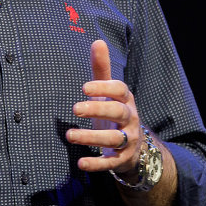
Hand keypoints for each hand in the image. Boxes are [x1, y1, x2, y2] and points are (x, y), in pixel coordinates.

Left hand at [67, 40, 141, 172]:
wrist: (135, 148)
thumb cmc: (115, 113)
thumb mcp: (109, 93)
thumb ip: (102, 70)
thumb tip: (97, 41)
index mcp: (126, 100)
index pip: (120, 90)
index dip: (104, 88)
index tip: (83, 88)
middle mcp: (130, 119)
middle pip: (118, 112)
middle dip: (97, 110)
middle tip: (75, 109)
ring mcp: (128, 140)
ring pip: (113, 138)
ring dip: (91, 138)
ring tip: (70, 135)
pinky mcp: (122, 159)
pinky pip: (111, 163)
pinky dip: (96, 164)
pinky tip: (80, 163)